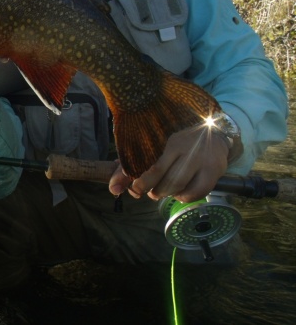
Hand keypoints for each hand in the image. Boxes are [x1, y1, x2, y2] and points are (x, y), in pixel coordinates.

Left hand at [109, 123, 229, 202]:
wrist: (213, 130)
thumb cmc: (177, 141)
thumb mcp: (155, 145)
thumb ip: (131, 165)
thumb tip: (113, 189)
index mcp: (166, 140)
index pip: (150, 165)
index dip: (139, 182)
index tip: (133, 189)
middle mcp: (184, 148)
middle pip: (161, 176)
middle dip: (150, 189)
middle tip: (148, 191)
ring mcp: (201, 159)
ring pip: (177, 186)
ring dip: (165, 194)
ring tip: (161, 191)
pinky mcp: (214, 170)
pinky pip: (196, 192)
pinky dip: (184, 197)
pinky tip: (179, 193)